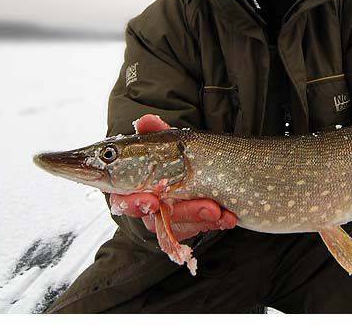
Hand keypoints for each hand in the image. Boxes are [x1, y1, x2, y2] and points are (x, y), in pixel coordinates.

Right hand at [109, 114, 236, 240]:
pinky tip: (228, 216)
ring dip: (202, 216)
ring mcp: (169, 218)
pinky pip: (198, 229)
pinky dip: (215, 222)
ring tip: (219, 208)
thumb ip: (156, 133)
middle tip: (205, 206)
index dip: (134, 204)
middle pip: (155, 219)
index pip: (123, 201)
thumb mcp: (170, 142)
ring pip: (180, 225)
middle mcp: (148, 206)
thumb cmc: (176, 155)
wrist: (205, 164)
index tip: (151, 200)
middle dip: (183, 212)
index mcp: (132, 187)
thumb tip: (145, 121)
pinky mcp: (188, 225)